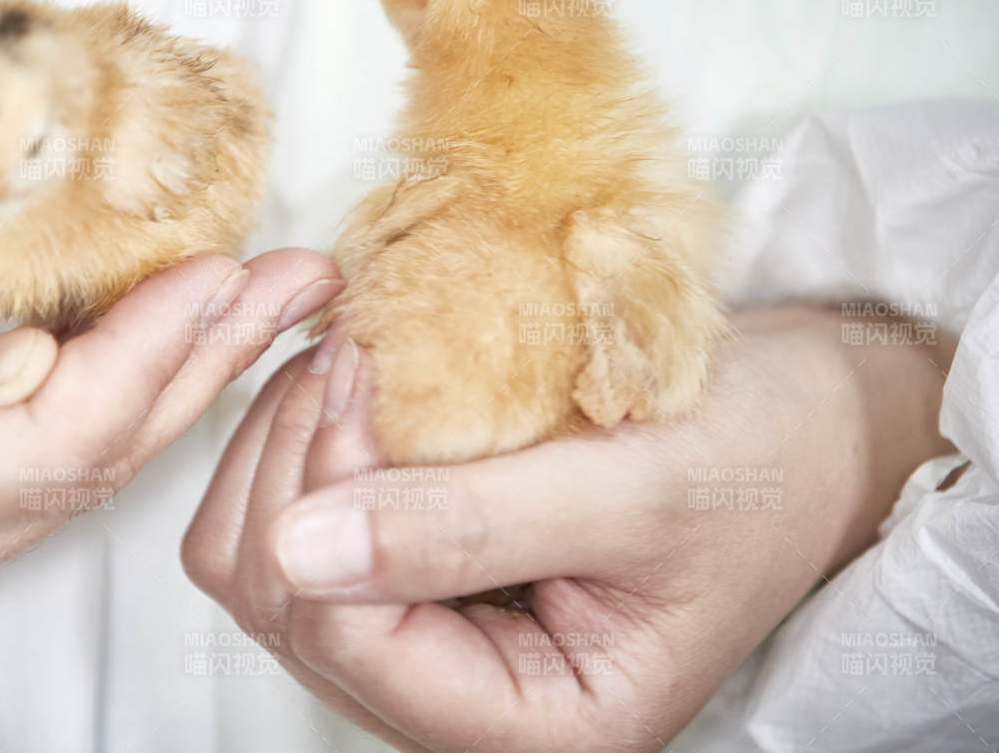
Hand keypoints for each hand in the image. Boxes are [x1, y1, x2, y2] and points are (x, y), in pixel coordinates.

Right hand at [0, 252, 339, 670]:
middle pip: (70, 482)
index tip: (236, 273)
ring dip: (156, 411)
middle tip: (291, 291)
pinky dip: (78, 447)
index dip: (157, 356)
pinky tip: (132, 392)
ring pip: (45, 506)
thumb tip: (36, 364)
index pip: (42, 441)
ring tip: (246, 329)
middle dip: (197, 378)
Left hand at [183, 306, 952, 751]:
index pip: (347, 632)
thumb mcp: (634, 493)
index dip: (329, 490)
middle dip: (292, 459)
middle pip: (279, 602)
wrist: (799, 429)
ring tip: (350, 351)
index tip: (363, 365)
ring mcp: (422, 638)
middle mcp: (457, 700)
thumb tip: (300, 551)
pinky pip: (291, 517)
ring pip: (260, 558)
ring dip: (283, 442)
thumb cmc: (756, 463)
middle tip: (350, 343)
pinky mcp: (407, 575)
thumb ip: (470, 528)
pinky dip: (300, 438)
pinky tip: (351, 374)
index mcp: (532, 721)